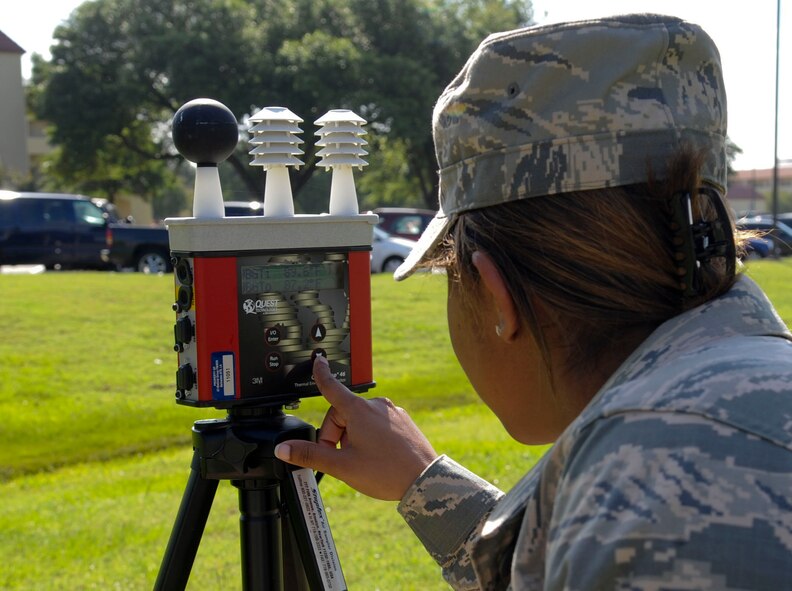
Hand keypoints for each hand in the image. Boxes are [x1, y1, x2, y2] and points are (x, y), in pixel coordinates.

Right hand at [274, 355, 437, 500]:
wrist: (425, 479)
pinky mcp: (403, 421)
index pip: (331, 387)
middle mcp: (376, 405)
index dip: (321, 374)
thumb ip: (310, 455)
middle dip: (336, 436)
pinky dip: (371, 437)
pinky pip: (378, 424)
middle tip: (342, 460)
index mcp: (358, 410)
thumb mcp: (342, 466)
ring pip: (361, 421)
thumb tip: (284, 449)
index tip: (318, 361)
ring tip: (363, 461)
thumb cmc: (385, 472)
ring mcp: (392, 412)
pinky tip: (378, 456)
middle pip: (342, 414)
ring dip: (353, 438)